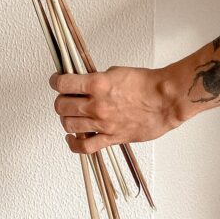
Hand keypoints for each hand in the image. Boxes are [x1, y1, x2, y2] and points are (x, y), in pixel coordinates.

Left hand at [50, 65, 187, 152]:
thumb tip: (82, 82)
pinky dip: (74, 144)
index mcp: (97, 84)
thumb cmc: (144, 84)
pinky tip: (71, 138)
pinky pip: (86, 147)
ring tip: (69, 115)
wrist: (164, 100)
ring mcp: (103, 123)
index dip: (55, 81)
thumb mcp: (114, 71)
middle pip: (62, 106)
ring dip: (65, 119)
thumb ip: (95, 79)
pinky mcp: (112, 138)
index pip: (63, 84)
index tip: (56, 81)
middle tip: (64, 98)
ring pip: (69, 125)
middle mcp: (97, 105)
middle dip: (60, 101)